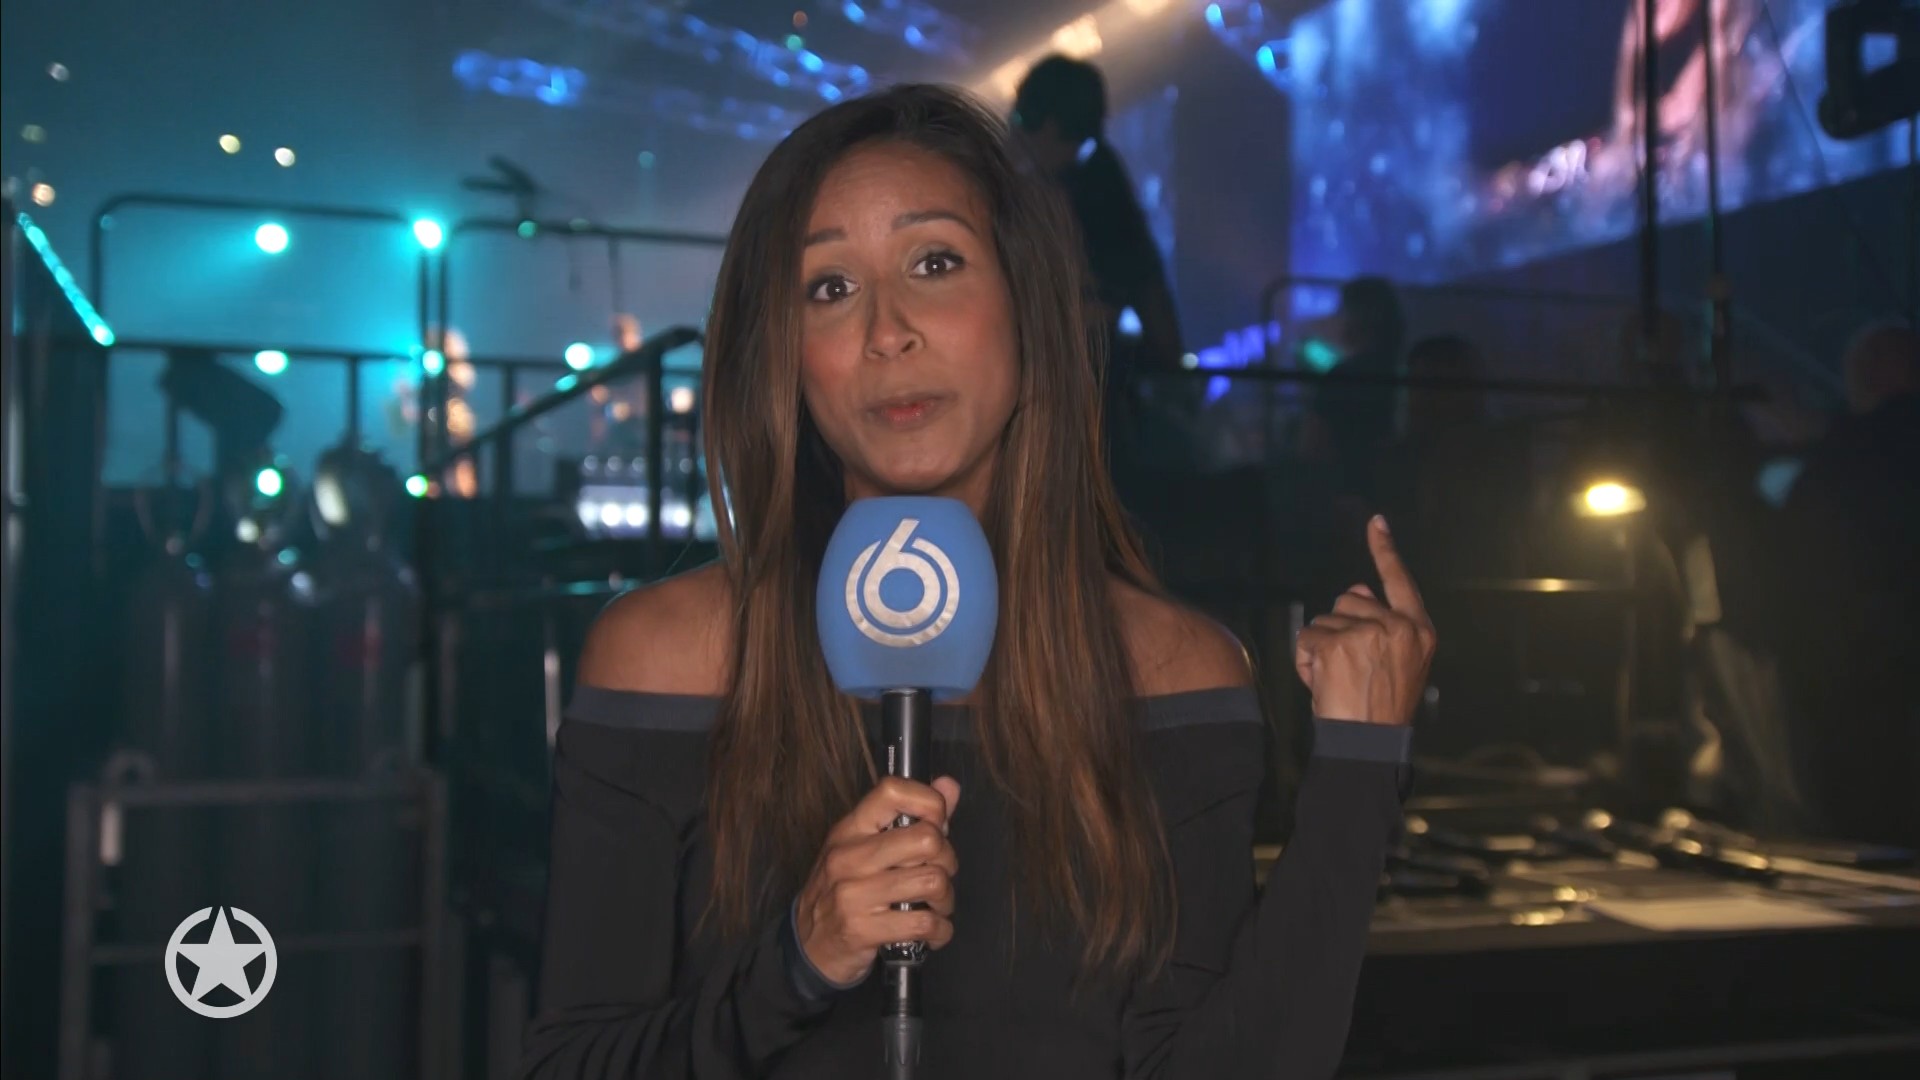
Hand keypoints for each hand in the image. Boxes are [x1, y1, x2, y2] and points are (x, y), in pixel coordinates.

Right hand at [793, 776, 961, 986]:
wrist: (807, 945)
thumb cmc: (841, 892)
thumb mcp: (865, 848)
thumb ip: (911, 817)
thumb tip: (949, 786)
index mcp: (851, 829)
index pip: (893, 792)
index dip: (930, 803)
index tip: (938, 825)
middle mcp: (850, 857)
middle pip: (926, 839)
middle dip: (947, 860)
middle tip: (939, 873)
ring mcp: (854, 894)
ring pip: (932, 881)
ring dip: (945, 899)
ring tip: (935, 905)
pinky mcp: (863, 930)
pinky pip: (924, 923)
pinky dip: (940, 930)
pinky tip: (932, 931)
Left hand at [1294, 515, 1435, 725]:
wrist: (1369, 744)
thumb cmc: (1380, 707)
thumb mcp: (1394, 663)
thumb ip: (1379, 623)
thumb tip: (1357, 586)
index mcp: (1419, 631)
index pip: (1399, 581)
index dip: (1385, 551)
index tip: (1375, 522)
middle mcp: (1398, 626)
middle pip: (1348, 600)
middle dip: (1339, 629)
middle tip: (1349, 670)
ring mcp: (1369, 633)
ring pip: (1323, 620)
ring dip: (1320, 648)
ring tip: (1337, 682)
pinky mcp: (1338, 643)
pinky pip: (1306, 639)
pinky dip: (1306, 661)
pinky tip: (1322, 684)